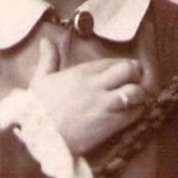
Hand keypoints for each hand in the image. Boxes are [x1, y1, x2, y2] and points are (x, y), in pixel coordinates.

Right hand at [29, 38, 150, 154]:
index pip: (113, 62)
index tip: (121, 74)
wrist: (39, 136)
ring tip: (135, 100)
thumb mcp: (40, 80)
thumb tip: (46, 41)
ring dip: (139, 95)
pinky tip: (132, 114)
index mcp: (82, 73)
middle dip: (136, 75)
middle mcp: (97, 85)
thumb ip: (48, 59)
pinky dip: (137, 112)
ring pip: (136, 91)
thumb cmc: (38, 109)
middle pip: (130, 70)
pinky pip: (133, 113)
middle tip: (134, 83)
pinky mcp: (110, 123)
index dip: (121, 67)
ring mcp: (105, 105)